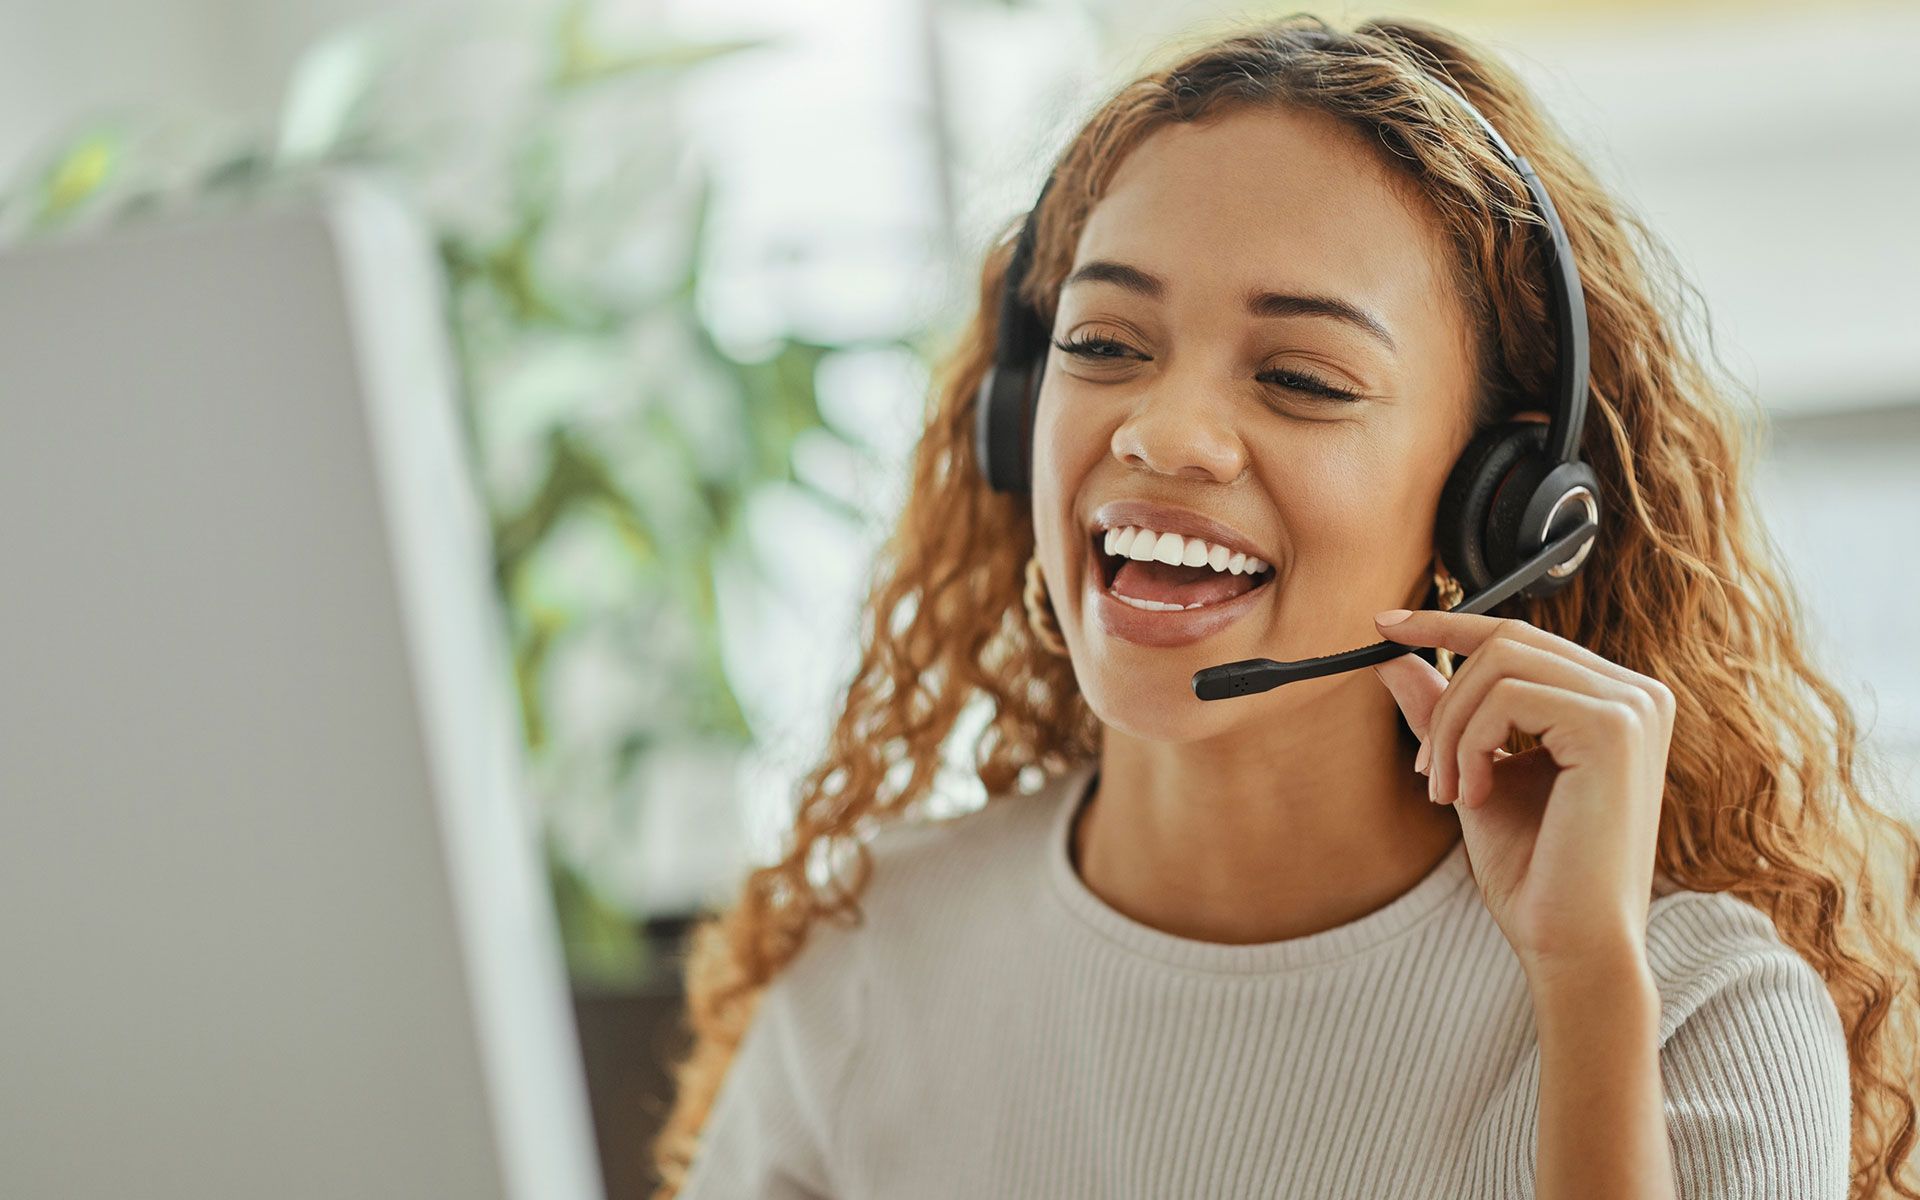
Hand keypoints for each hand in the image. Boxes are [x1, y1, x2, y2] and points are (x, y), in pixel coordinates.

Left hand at [1368, 608, 1674, 975]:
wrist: (1572, 944)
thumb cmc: (1534, 871)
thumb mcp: (1473, 773)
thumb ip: (1442, 712)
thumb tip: (1390, 654)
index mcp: (1613, 701)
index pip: (1520, 635)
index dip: (1447, 624)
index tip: (1384, 628)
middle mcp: (1636, 693)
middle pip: (1504, 641)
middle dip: (1445, 703)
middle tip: (1427, 772)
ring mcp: (1632, 706)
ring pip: (1498, 664)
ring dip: (1451, 729)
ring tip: (1449, 792)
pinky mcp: (1615, 726)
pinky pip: (1507, 696)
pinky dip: (1471, 744)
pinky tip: (1476, 797)